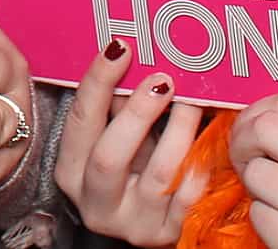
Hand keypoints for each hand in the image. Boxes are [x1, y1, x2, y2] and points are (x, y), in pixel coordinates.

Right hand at [53, 41, 205, 247]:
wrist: (140, 221)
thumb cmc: (126, 167)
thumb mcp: (111, 138)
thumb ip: (115, 105)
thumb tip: (133, 54)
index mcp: (70, 171)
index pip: (80, 122)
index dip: (98, 82)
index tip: (121, 47)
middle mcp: (95, 202)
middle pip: (109, 156)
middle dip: (138, 113)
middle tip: (163, 79)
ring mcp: (132, 224)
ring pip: (159, 175)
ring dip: (179, 130)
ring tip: (195, 100)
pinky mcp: (166, 234)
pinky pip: (189, 194)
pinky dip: (199, 161)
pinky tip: (207, 136)